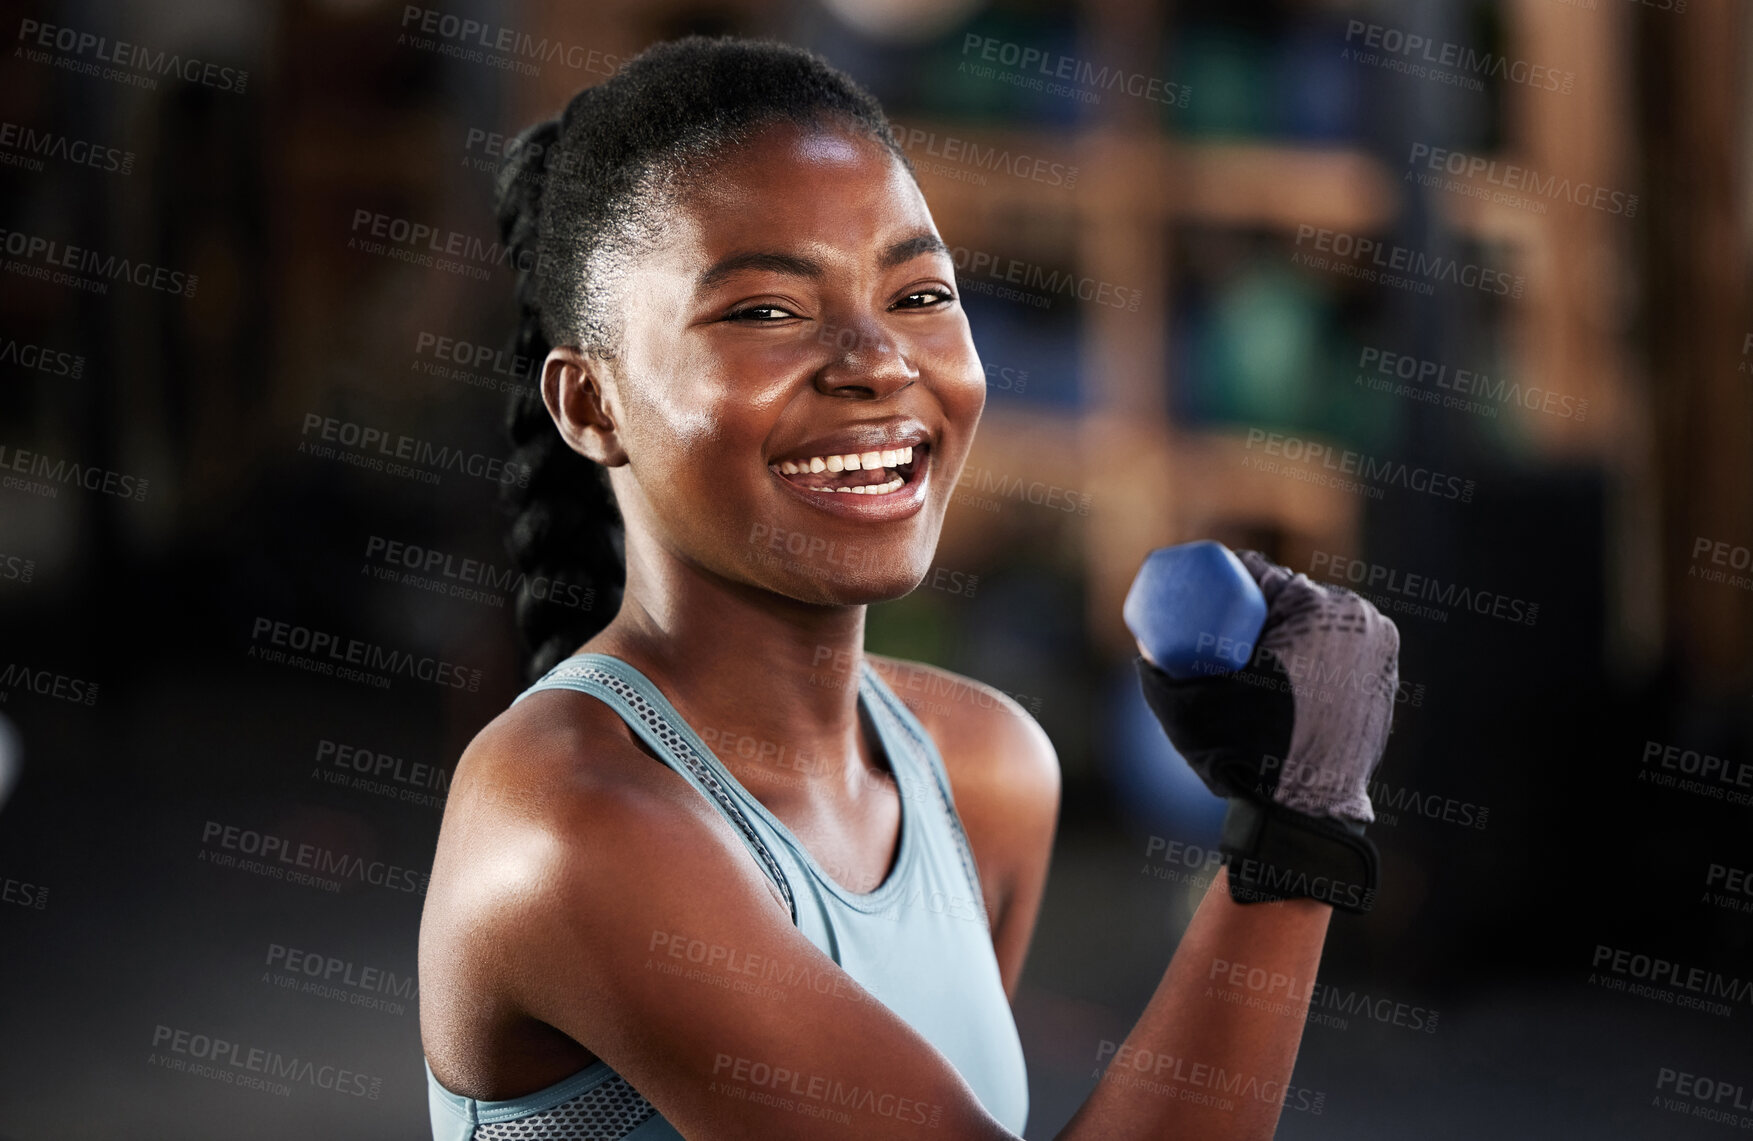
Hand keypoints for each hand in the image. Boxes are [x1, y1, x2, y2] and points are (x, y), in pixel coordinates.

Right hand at [1134, 550, 1400, 910]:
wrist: (1304, 811)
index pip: (1261, 579)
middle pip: (1292, 600)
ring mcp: (1381, 651)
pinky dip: (1314, 658)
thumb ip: (1159, 664)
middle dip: (1255, 613)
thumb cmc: (1245, 750)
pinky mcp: (1386, 680)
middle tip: (1221, 646)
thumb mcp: (1192, 699)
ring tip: (1252, 666)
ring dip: (1287, 634)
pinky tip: (1287, 677)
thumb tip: (1146, 644)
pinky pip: (1339, 654)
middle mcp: (1361, 619)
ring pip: (1317, 626)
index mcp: (1320, 607)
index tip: (1200, 614)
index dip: (1225, 588)